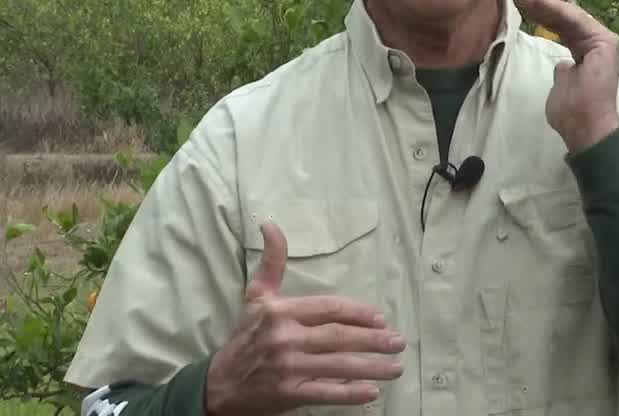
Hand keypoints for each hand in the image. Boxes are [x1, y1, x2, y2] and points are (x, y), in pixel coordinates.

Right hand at [205, 222, 404, 415]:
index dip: (358, 313)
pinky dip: (350, 394)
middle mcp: (284, 338)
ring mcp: (287, 368)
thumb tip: (270, 224)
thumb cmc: (246, 338)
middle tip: (399, 341)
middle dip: (374, 339)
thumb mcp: (256, 297)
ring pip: (338, 365)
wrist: (218, 385)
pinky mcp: (288, 394)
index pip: (329, 308)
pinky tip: (371, 392)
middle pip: (339, 336)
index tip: (381, 319)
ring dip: (372, 367)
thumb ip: (271, 262)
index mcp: (280, 312)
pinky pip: (326, 393)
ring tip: (396, 367)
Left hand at [513, 0, 618, 152]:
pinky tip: (539, 2)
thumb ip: (564, 71)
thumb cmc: (571, 112)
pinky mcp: (606, 42)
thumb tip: (562, 65)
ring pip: (570, 17)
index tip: (520, 7)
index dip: (543, 16)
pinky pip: (577, 21)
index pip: (564, 29)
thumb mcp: (562, 84)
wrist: (586, 126)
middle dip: (542, 7)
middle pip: (566, 20)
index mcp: (589, 53)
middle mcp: (599, 44)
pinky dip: (557, 11)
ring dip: (546, 5)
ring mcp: (605, 42)